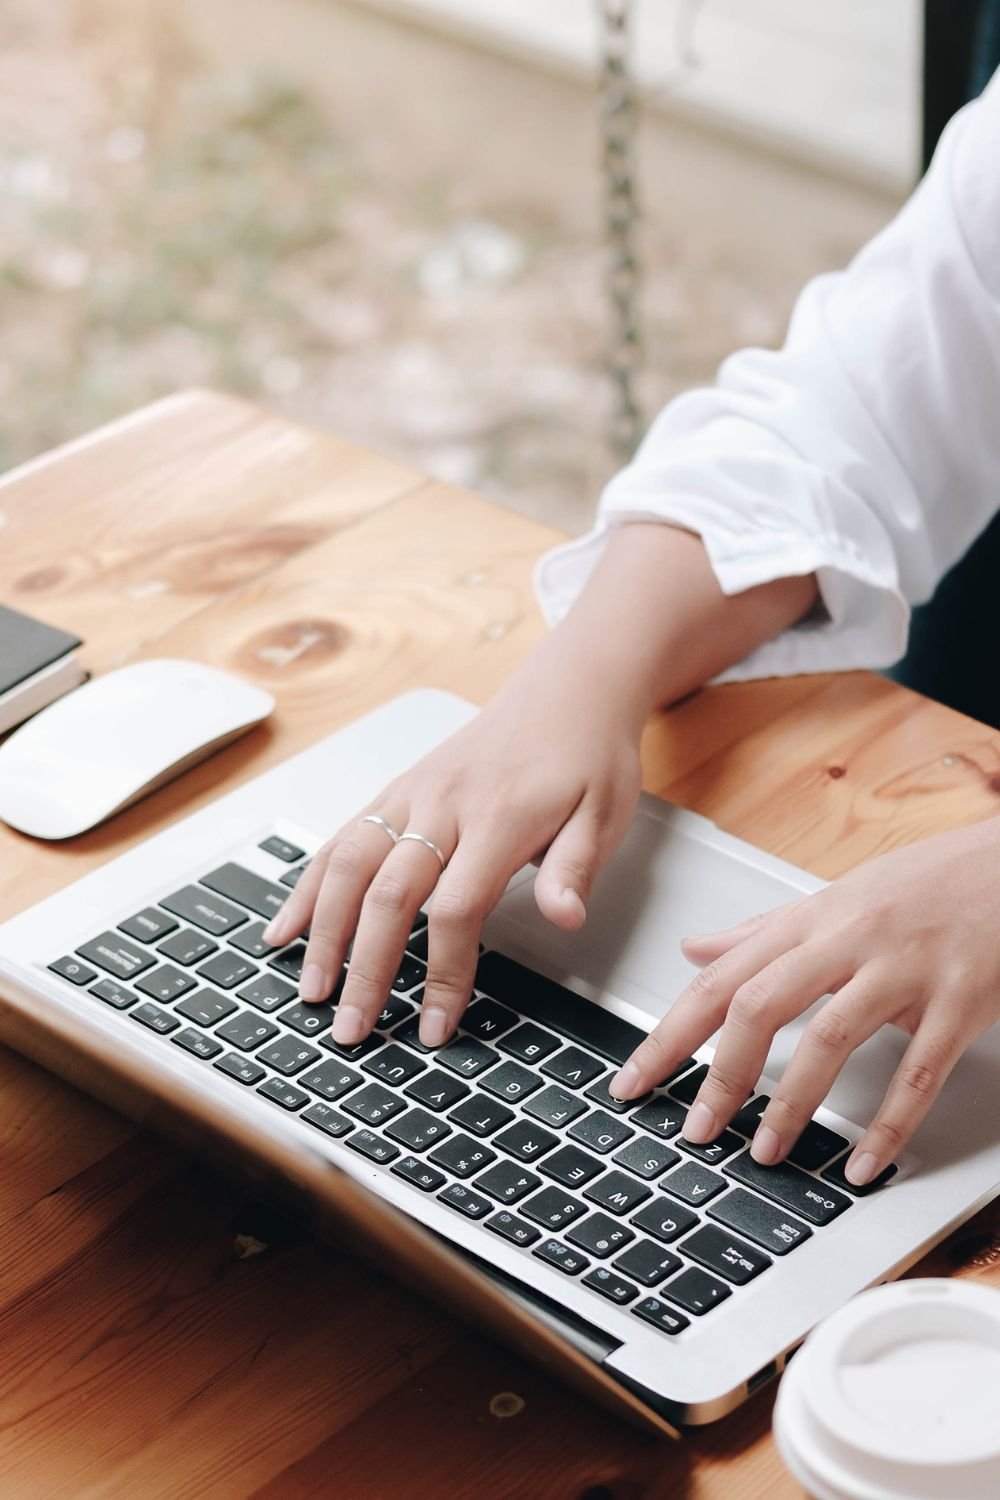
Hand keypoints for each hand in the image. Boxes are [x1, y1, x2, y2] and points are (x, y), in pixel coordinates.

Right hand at [263, 629, 644, 1048]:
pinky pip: (342, 839)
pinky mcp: (397, 791)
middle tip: (352, 1029)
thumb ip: (575, 868)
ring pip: (350, 865)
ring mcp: (412, 794)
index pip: (457, 908)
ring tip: (310, 990)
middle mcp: (443, 804)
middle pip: (388, 894)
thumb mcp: (605, 813)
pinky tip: (286, 925)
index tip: (437, 1026)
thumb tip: (564, 919)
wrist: (566, 687)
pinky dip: (308, 884)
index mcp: (498, 817)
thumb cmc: (586, 753)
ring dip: (323, 932)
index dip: (443, 972)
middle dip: (365, 968)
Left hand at [610, 817, 999, 1185]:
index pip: (722, 978)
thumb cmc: (929, 882)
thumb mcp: (837, 897)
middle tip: (695, 1129)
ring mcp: (904, 968)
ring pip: (829, 1037)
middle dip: (719, 1073)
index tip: (634, 1078)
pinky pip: (917, 1072)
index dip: (670, 1032)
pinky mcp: (959, 999)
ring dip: (791, 1104)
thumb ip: (763, 932)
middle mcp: (849, 938)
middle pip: (759, 1004)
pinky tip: (863, 1164)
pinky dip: (886, 1126)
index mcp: (813, 919)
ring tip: (763, 1152)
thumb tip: (695, 949)